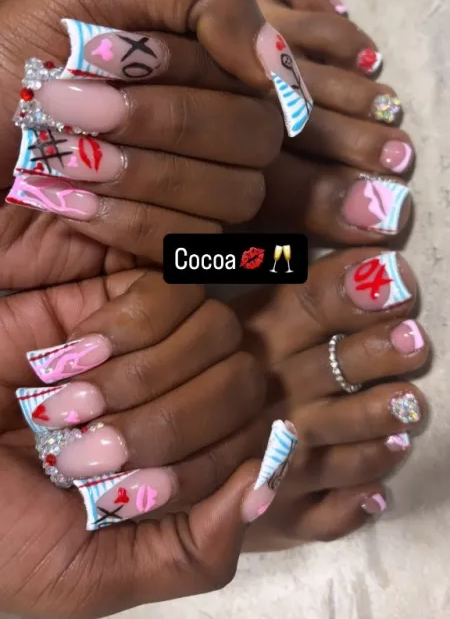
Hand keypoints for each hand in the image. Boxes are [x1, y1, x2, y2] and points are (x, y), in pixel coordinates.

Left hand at [0, 0, 313, 286]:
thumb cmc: (3, 69)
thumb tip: (280, 60)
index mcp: (200, 66)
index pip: (256, 76)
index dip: (185, 72)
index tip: (105, 57)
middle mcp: (211, 130)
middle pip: (256, 140)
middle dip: (160, 122)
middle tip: (67, 106)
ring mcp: (193, 194)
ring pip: (234, 196)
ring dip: (140, 174)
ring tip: (62, 159)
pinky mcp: (164, 251)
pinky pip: (187, 244)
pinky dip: (123, 223)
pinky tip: (67, 205)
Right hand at [1, 269, 290, 616]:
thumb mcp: (90, 576)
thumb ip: (190, 553)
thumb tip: (264, 485)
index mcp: (187, 469)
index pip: (252, 448)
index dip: (195, 469)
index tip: (116, 493)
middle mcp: (182, 401)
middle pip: (244, 384)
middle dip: (166, 423)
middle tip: (82, 451)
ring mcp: (155, 346)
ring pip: (217, 332)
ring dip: (139, 376)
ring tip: (66, 404)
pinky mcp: (117, 297)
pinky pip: (169, 290)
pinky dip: (122, 328)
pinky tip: (66, 355)